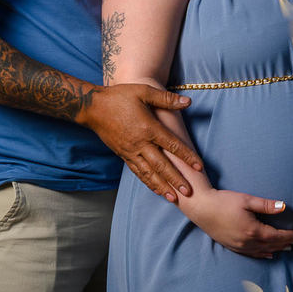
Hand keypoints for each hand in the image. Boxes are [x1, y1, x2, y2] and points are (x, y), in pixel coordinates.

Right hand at [78, 83, 202, 200]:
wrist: (93, 108)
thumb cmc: (119, 97)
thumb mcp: (143, 92)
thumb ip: (166, 99)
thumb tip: (188, 102)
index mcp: (148, 127)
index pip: (172, 145)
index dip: (187, 156)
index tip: (199, 167)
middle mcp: (140, 143)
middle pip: (161, 165)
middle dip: (176, 179)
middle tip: (189, 192)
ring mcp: (130, 151)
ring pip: (149, 173)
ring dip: (162, 187)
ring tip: (174, 199)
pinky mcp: (123, 155)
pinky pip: (137, 172)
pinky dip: (148, 182)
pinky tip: (156, 189)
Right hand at [185, 189, 292, 258]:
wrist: (202, 208)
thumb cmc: (223, 201)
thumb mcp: (246, 200)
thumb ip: (266, 205)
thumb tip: (283, 206)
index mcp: (253, 230)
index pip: (276, 236)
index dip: (287, 236)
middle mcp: (247, 242)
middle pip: (271, 245)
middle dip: (284, 243)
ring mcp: (239, 246)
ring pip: (262, 251)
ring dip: (275, 249)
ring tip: (286, 248)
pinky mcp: (232, 246)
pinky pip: (251, 254)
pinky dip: (262, 254)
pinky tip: (268, 254)